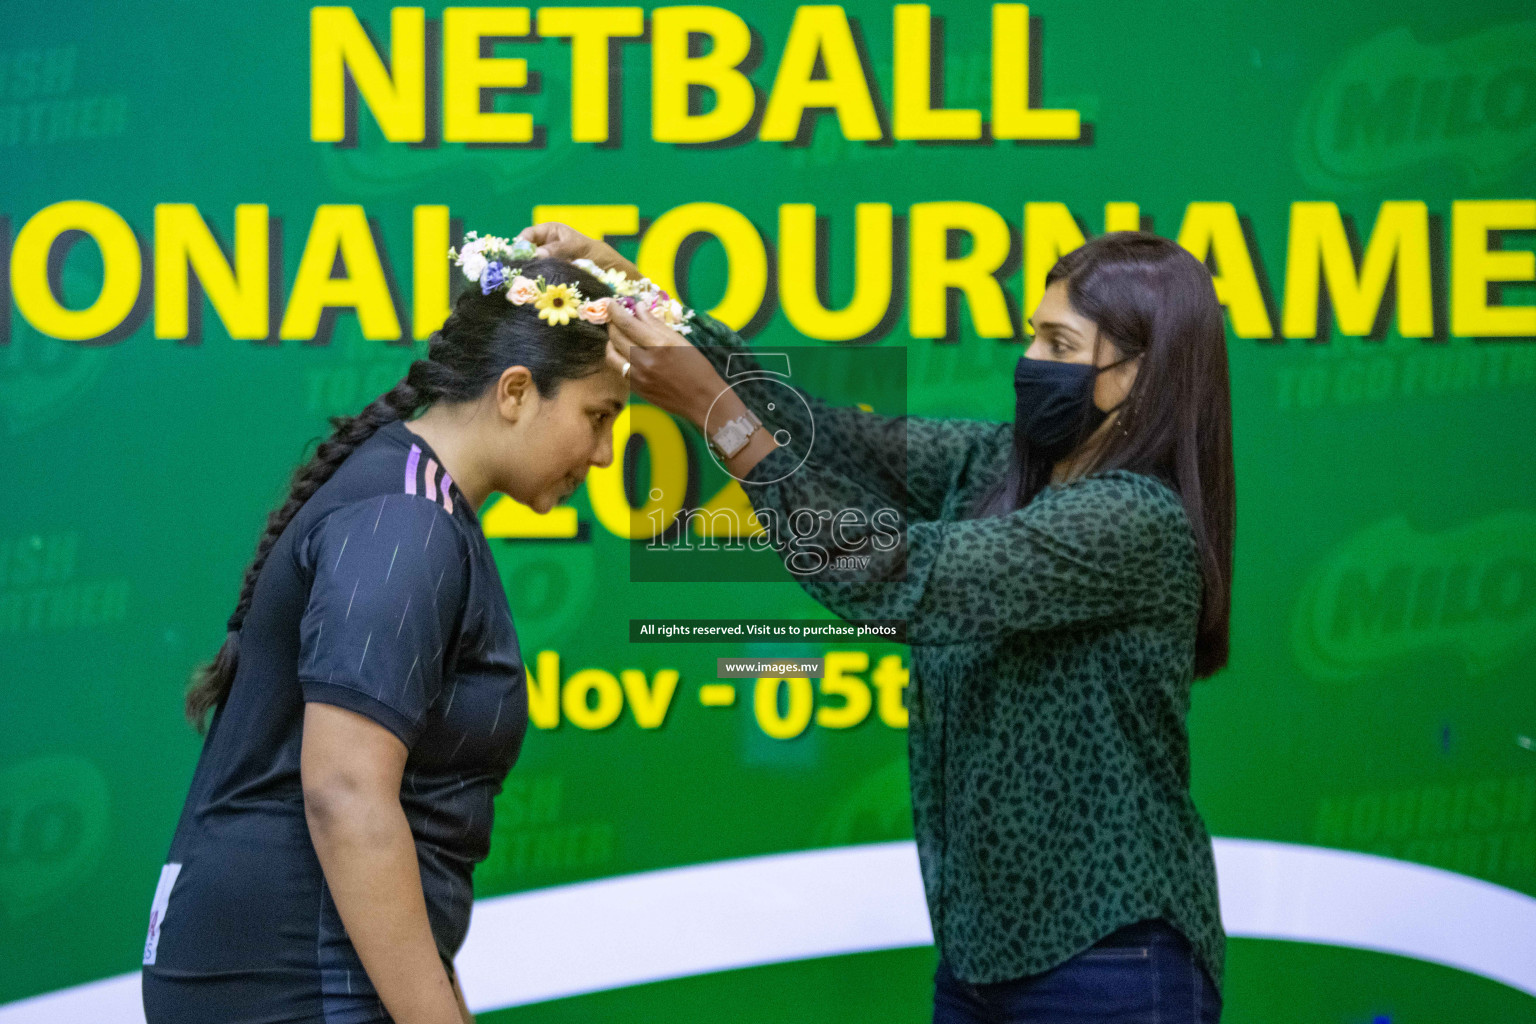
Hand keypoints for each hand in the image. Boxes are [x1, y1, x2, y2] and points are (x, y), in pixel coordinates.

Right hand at [516, 222, 640, 280]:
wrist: (612, 272)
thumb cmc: (597, 253)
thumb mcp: (579, 247)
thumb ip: (558, 249)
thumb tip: (537, 254)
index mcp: (549, 232)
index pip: (527, 236)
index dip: (520, 245)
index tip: (518, 257)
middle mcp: (545, 247)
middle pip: (526, 254)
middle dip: (524, 262)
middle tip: (522, 272)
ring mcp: (547, 264)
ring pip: (532, 268)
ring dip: (532, 275)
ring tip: (531, 283)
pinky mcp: (551, 279)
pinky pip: (541, 280)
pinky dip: (540, 285)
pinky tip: (539, 290)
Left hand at [605, 303, 727, 429]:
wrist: (702, 400)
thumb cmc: (697, 368)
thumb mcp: (680, 341)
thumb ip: (656, 324)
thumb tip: (639, 308)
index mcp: (659, 346)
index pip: (628, 324)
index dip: (615, 311)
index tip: (610, 303)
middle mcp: (645, 361)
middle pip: (616, 337)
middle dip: (613, 324)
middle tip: (616, 318)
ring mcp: (638, 377)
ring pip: (611, 355)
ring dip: (611, 342)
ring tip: (619, 336)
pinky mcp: (636, 388)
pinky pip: (618, 369)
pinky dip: (617, 357)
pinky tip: (625, 353)